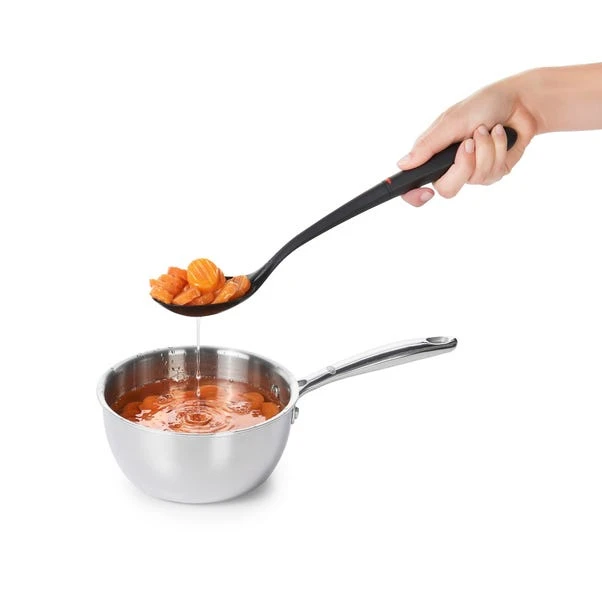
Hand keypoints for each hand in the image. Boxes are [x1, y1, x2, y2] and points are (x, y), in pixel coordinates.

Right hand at [397, 75, 538, 205]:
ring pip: (475, 178)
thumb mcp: (450, 121)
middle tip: (469, 143)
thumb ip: (427, 145)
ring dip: (486, 150)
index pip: (414, 185)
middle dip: (463, 165)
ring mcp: (473, 171)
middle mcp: (450, 166)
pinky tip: (500, 134)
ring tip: (488, 129)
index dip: (414, 195)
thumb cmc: (482, 105)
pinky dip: (499, 149)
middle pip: (447, 189)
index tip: (424, 193)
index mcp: (433, 154)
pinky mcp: (494, 172)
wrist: (519, 101)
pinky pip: (494, 173)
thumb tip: (402, 164)